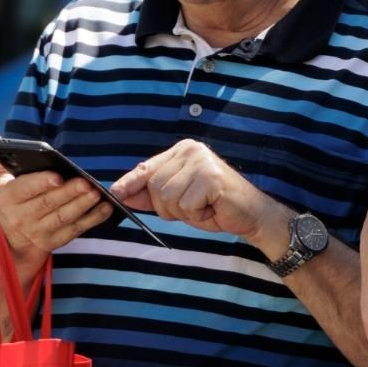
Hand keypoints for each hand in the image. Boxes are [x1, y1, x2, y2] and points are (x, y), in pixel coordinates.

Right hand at [0, 122, 112, 264]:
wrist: (11, 238)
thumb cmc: (12, 196)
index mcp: (8, 198)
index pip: (24, 190)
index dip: (41, 183)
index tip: (58, 175)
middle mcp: (22, 217)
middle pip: (48, 205)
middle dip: (69, 193)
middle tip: (87, 183)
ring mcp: (39, 232)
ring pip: (63, 218)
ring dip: (82, 206)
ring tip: (98, 193)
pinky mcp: (55, 241)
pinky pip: (75, 230)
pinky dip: (91, 220)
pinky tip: (105, 208)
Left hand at [110, 139, 287, 251]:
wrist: (252, 215)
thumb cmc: (216, 207)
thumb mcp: (179, 201)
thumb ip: (153, 195)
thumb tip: (123, 194)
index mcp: (182, 151)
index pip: (148, 167)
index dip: (131, 182)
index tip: (115, 193)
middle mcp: (191, 150)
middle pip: (155, 186)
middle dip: (168, 207)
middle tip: (194, 208)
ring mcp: (201, 161)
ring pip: (167, 197)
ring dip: (184, 213)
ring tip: (204, 208)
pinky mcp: (210, 177)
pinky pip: (186, 205)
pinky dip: (197, 216)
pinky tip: (212, 209)